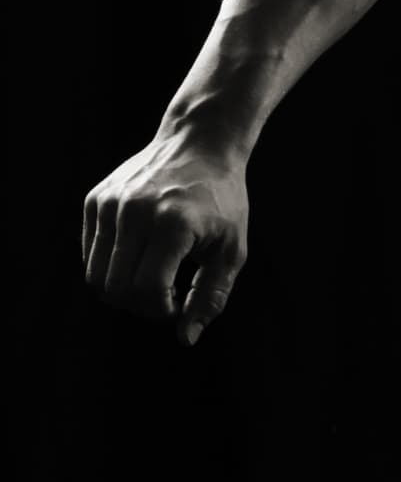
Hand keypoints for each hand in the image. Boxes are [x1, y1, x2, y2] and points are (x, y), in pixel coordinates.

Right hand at [82, 133, 249, 347]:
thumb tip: (185, 339)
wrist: (199, 143)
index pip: (148, 289)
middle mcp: (135, 211)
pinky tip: (137, 254)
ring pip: (94, 276)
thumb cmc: (221, 200)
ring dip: (120, 290)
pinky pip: (89, 254)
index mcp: (172, 223)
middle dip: (138, 305)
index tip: (176, 304)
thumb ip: (210, 297)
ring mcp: (110, 204)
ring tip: (148, 278)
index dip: (160, 310)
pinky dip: (108, 267)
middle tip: (162, 295)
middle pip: (116, 288)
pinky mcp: (95, 199)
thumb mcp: (230, 248)